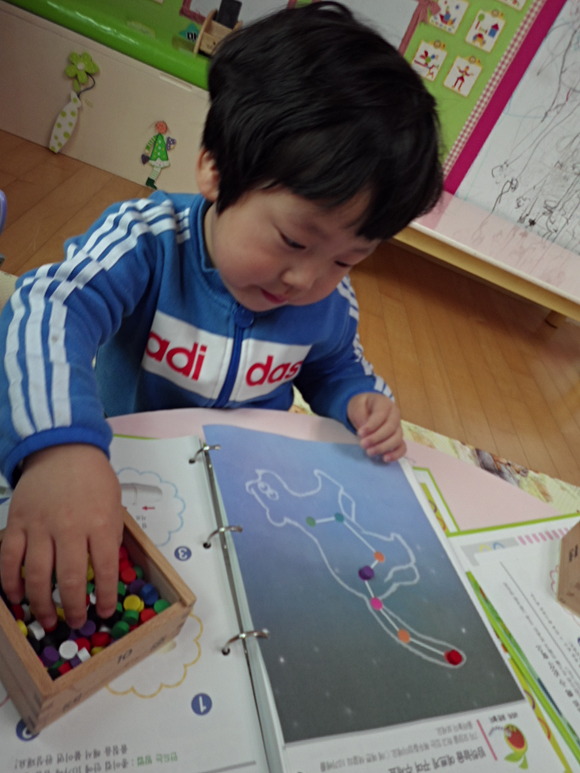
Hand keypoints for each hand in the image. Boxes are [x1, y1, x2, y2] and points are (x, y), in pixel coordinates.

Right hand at [0, 444, 123, 629]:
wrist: (63, 449)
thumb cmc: (94, 479)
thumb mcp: (114, 505)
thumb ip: (109, 537)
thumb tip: (104, 573)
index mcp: (101, 523)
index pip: (104, 570)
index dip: (104, 596)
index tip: (103, 611)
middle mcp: (70, 528)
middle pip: (70, 579)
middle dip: (74, 607)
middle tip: (76, 622)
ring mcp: (40, 526)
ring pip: (37, 576)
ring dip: (42, 604)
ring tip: (49, 620)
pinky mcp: (17, 523)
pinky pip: (9, 559)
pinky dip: (10, 582)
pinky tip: (17, 598)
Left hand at [347, 392, 406, 461]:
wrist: (366, 408)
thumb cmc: (362, 407)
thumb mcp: (356, 405)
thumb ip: (360, 416)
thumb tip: (366, 431)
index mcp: (385, 404)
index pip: (381, 415)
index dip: (371, 426)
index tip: (360, 434)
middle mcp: (395, 415)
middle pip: (391, 428)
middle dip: (376, 438)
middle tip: (363, 444)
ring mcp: (398, 427)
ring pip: (397, 438)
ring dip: (384, 447)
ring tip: (370, 452)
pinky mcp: (398, 438)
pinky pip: (402, 447)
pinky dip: (396, 454)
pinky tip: (385, 459)